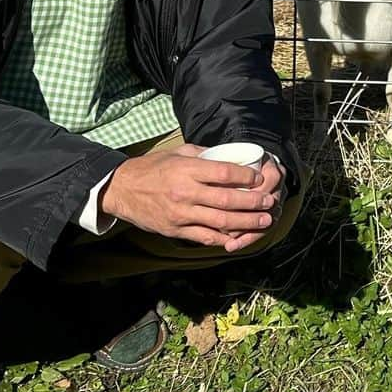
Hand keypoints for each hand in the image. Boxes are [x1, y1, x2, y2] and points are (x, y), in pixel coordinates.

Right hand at [100, 146, 285, 253]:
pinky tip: (239, 236)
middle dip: (252, 202)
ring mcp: (181, 214)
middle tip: (268, 202)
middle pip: (227, 200)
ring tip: (263, 221)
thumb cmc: (151, 168)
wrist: (122, 189)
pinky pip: (205, 237)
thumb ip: (203, 155)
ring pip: (220, 222)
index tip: (258, 178)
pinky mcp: (176, 230)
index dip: (245, 177)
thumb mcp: (176, 153)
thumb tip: (229, 156)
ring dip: (246, 223)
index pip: (223, 173)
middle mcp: (185, 193)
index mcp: (186, 170)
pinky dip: (224, 238)